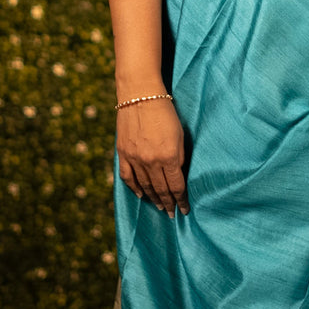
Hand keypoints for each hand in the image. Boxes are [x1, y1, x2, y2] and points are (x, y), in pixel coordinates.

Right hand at [116, 97, 189, 216]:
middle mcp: (150, 161)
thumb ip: (179, 156)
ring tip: (160, 207)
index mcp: (168, 156)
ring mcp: (135, 158)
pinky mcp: (123, 153)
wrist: (140, 95)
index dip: (181, 200)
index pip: (176, 186)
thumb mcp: (180, 134)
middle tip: (172, 214)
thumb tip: (178, 174)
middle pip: (160, 190)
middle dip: (168, 203)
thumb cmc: (166, 111)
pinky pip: (128, 177)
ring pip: (145, 186)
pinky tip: (141, 195)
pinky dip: (135, 188)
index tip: (185, 209)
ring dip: (153, 199)